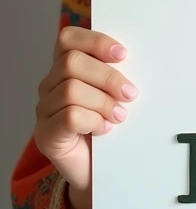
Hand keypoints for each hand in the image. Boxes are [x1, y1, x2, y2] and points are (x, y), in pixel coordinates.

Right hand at [34, 27, 136, 208]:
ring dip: (103, 102)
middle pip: (72, 63)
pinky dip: (93, 121)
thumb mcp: (115, 93)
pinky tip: (105, 129)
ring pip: (71, 90)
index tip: (123, 54)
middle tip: (130, 93)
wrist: (99, 169)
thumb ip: (117, 72)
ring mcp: (45, 110)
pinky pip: (69, 117)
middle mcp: (50, 85)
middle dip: (108, 77)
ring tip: (119, 115)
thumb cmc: (110, 124)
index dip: (95, 41)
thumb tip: (137, 58)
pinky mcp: (45, 135)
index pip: (68, 39)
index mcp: (65, 67)